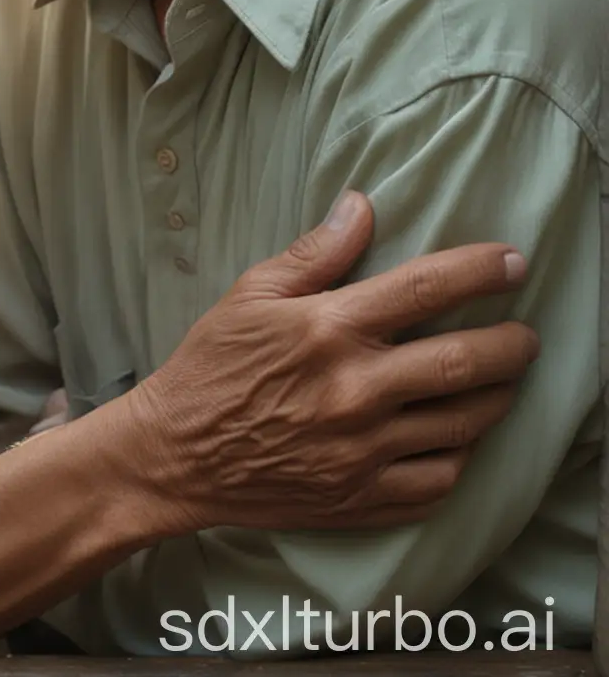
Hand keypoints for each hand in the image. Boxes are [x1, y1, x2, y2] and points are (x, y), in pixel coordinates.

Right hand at [127, 189, 537, 534]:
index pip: (424, 289)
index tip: (513, 262)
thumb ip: (315, 253)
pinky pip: (438, 482)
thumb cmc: (212, 365)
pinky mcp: (362, 498)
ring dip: (496, 399)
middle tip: (527, 335)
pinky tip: (458, 438)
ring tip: (503, 382)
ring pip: (462, 426)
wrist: (177, 455)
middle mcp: (355, 390)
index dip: (478, 270)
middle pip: (463, 363)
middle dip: (510, 344)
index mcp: (329, 329)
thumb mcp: (251, 294)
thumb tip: (361, 206)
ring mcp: (363, 451)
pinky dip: (460, 457)